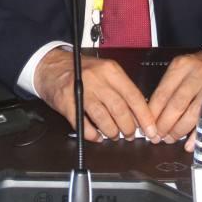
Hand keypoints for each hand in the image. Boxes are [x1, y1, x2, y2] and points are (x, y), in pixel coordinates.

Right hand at [34, 48, 160, 142]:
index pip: (134, 96)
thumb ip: (120, 89)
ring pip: (103, 117)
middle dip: (128, 127)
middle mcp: (97, 78)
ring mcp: (81, 90)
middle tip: (129, 134)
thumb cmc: (80, 70)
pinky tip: (95, 135)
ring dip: (111, 132)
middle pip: (119, 108)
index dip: (144, 116)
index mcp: (110, 70)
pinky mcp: (66, 102)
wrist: (50, 65)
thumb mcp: (104, 72)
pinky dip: (91, 134)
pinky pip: (82, 124)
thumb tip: (138, 113)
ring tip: (113, 135)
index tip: (151, 130)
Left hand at [149, 46, 201, 149]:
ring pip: (192, 114)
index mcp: (181, 66)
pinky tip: (188, 143)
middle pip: (176, 105)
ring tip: (170, 139)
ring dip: (178, 130)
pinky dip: (197, 133)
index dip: (153, 113)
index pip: (162, 93)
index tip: (147, 126)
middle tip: (157, 137)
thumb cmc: (199, 66)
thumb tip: (152, 115)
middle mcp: (196, 75)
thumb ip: (169, 87)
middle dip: (165, 125)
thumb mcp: (182, 68)